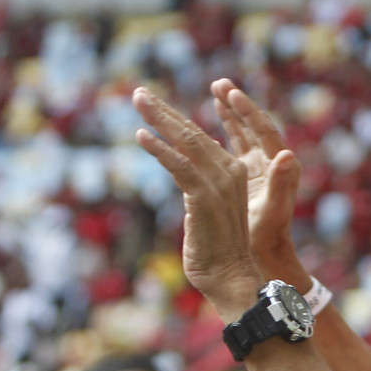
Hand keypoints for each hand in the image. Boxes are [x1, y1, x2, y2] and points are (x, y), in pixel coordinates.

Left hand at [131, 87, 263, 314]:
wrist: (230, 277)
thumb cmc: (216, 250)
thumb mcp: (206, 209)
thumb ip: (199, 185)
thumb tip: (185, 168)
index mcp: (232, 172)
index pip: (199, 138)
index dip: (174, 120)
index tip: (153, 105)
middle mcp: (228, 172)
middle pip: (191, 133)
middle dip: (163, 111)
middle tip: (139, 93)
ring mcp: (217, 183)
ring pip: (185, 142)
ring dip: (159, 119)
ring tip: (138, 101)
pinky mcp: (203, 196)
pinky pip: (178, 165)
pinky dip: (159, 149)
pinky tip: (142, 135)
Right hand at [213, 79, 304, 280]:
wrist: (266, 255)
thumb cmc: (267, 237)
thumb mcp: (273, 211)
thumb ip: (280, 182)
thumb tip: (288, 154)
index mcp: (277, 166)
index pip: (263, 129)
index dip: (246, 110)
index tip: (230, 92)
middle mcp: (270, 162)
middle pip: (251, 126)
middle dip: (235, 104)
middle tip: (219, 84)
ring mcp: (258, 168)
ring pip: (242, 134)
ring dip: (229, 114)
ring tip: (215, 93)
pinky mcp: (246, 177)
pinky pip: (234, 148)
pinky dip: (223, 133)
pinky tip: (207, 124)